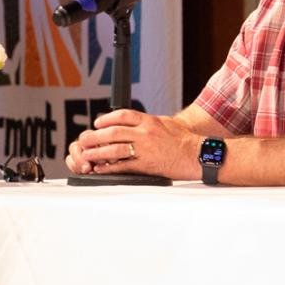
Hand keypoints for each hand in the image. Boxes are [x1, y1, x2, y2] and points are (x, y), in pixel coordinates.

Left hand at [65, 109, 192, 176]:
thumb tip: (134, 123)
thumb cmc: (185, 140)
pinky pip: (123, 166)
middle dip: (95, 136)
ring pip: (114, 149)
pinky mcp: (147, 165)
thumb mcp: (166, 124)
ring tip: (87, 155)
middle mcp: (145, 133)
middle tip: (85, 140)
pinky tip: (101, 168)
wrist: (198, 154)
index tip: (97, 123)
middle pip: (113, 132)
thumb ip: (148, 123)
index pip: (122, 115)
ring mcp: (145, 149)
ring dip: (97, 152)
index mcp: (150, 121)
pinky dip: (109, 167)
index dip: (106, 119)